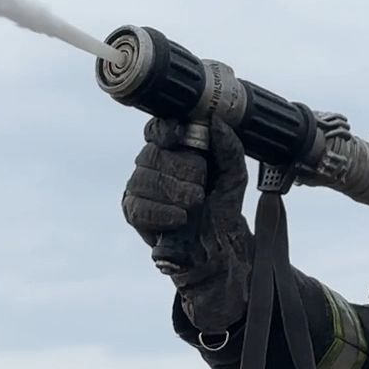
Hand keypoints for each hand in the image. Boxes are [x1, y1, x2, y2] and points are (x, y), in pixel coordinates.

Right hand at [121, 117, 254, 332]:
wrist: (218, 247)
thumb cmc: (222, 208)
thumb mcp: (234, 174)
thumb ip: (229, 146)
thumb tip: (216, 121)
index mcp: (173, 149)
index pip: (157, 129)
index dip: (166, 131)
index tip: (181, 137)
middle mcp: (151, 164)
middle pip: (154, 154)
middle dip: (183, 171)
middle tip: (201, 189)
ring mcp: (139, 187)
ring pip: (144, 178)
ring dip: (175, 192)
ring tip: (194, 205)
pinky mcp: (133, 212)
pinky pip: (139, 206)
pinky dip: (162, 211)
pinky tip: (179, 218)